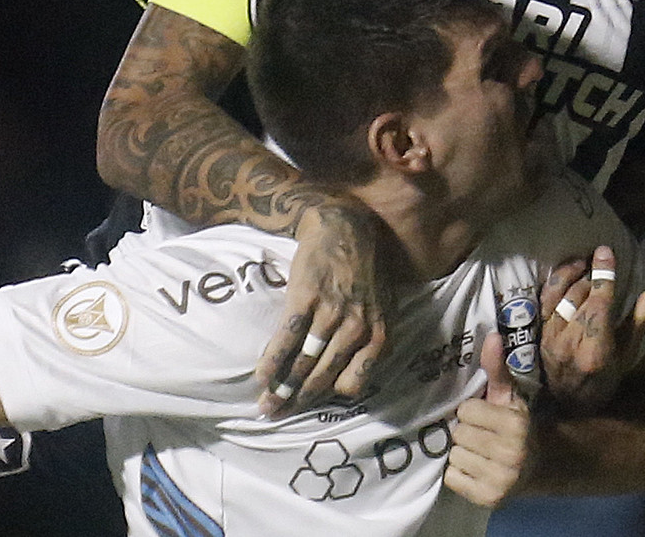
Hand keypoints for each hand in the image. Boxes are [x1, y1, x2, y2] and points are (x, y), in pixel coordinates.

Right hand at [258, 197, 388, 416]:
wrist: (346, 230)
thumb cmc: (365, 273)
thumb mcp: (384, 308)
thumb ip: (371, 342)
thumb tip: (350, 381)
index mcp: (380, 334)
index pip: (354, 383)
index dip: (329, 396)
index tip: (310, 402)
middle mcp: (358, 328)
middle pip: (323, 376)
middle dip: (297, 401)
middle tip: (276, 415)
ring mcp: (332, 314)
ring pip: (303, 362)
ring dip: (281, 388)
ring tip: (265, 404)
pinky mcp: (306, 299)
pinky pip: (286, 339)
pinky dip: (272, 362)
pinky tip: (261, 376)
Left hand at [446, 332, 530, 507]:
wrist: (536, 466)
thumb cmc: (515, 426)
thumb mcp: (509, 396)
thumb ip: (496, 368)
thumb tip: (491, 335)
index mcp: (516, 424)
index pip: (466, 412)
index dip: (472, 412)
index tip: (484, 417)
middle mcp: (511, 453)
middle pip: (459, 435)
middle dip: (466, 433)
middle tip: (480, 435)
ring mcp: (500, 479)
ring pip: (454, 457)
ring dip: (462, 454)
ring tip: (478, 452)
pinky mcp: (488, 498)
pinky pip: (452, 479)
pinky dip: (458, 474)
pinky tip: (475, 468)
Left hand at [537, 245, 644, 411]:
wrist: (567, 403)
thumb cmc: (605, 376)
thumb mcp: (628, 350)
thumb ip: (643, 316)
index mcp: (596, 350)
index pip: (599, 303)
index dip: (603, 275)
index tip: (606, 251)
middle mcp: (569, 342)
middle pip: (580, 296)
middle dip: (591, 277)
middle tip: (601, 265)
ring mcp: (549, 338)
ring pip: (560, 295)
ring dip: (573, 275)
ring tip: (584, 264)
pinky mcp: (536, 334)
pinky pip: (544, 300)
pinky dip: (556, 282)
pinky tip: (567, 273)